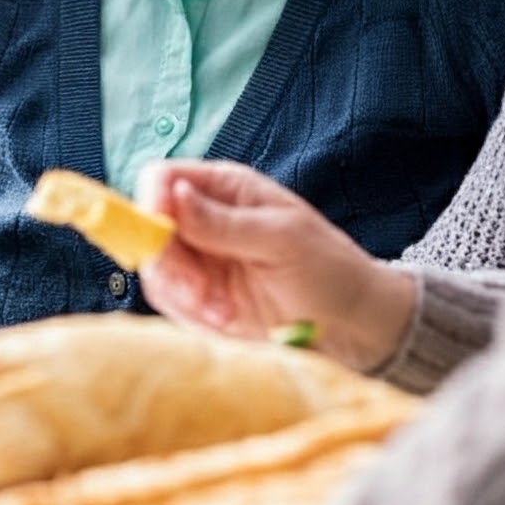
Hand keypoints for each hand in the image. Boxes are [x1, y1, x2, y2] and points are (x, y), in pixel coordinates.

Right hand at [135, 159, 419, 373]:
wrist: (356, 326)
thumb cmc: (331, 269)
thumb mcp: (283, 240)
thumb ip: (223, 222)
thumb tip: (172, 193)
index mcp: (224, 188)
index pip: (162, 179)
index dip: (152, 203)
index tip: (163, 236)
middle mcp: (203, 219)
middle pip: (148, 228)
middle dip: (170, 263)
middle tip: (202, 292)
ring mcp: (200, 259)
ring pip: (156, 269)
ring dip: (182, 295)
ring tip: (223, 314)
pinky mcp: (201, 298)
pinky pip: (171, 302)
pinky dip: (190, 316)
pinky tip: (226, 323)